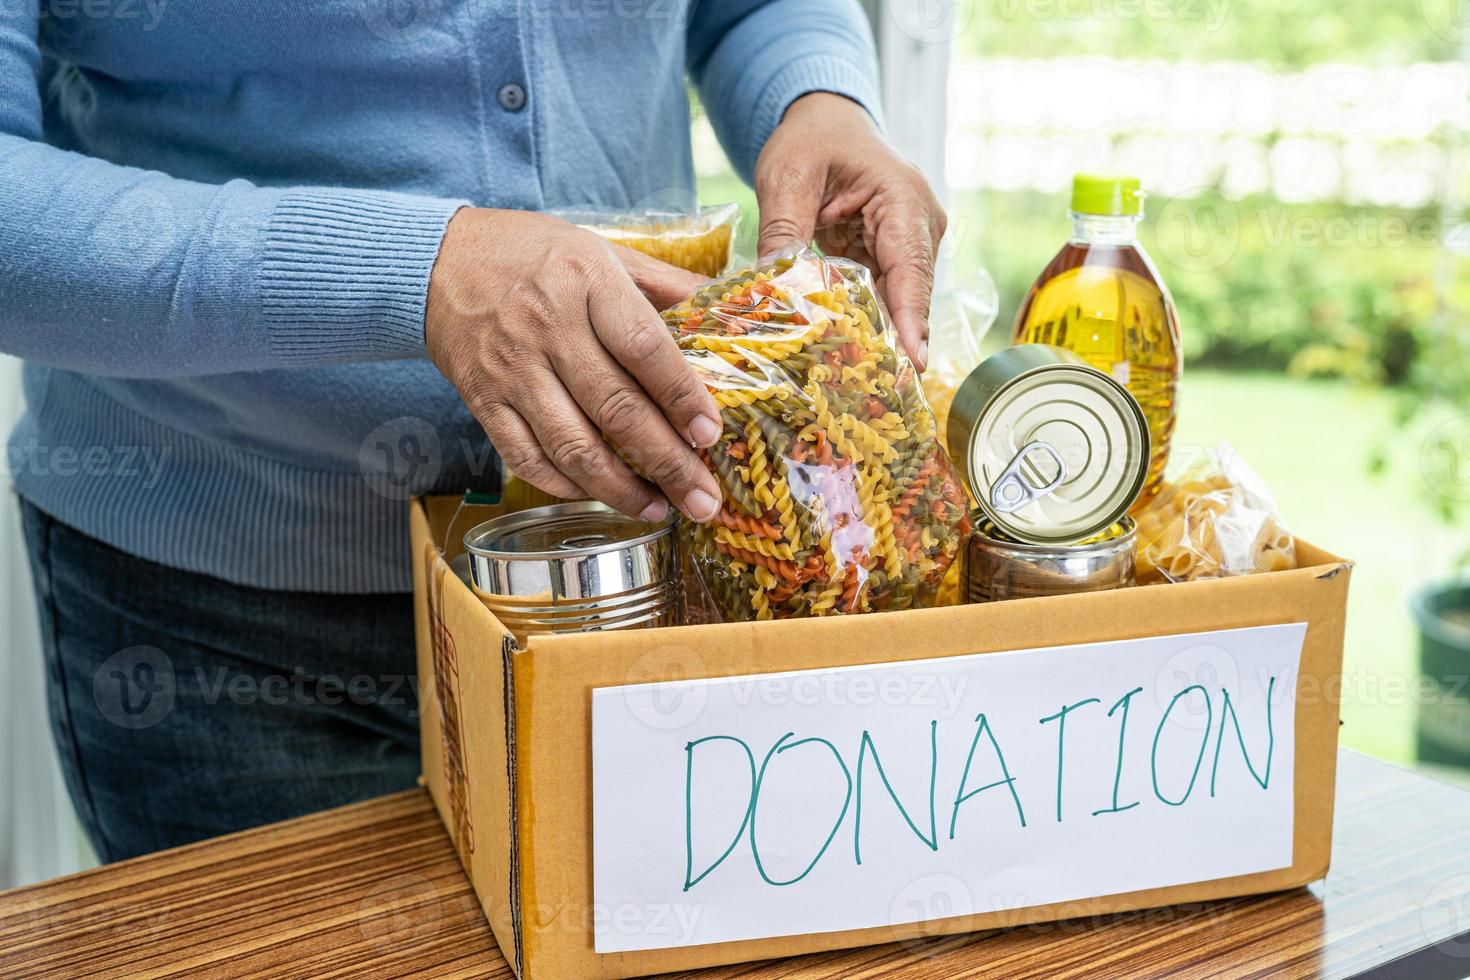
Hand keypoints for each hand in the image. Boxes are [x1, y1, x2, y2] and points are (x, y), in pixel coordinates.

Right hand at [426, 207, 722, 522]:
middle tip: (703, 500)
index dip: (681, 396)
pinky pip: (525, 457)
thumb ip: (664, 284)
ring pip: (571, 445)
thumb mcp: (602, 250)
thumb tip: (731, 311)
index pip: (643, 347)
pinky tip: (597, 496)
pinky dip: (563, 485)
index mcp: (587, 281)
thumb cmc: (532, 254)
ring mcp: (512, 369)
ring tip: (659, 511)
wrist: (436, 260)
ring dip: (619, 488)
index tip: (710, 435)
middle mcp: (548, 328)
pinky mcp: (482, 399)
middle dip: (666, 462)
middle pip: (615, 408)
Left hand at [754, 92, 946, 370]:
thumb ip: (784, 230)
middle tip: (877, 392)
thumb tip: (773, 285)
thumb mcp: (786, 177)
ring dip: (878, 336)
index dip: (910, 318)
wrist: (824, 120)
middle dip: (894, 340)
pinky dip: (865, 322)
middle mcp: (920, 224)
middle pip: (910, 294)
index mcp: (903, 198)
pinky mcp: (893, 257)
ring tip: (859, 383)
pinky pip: (883, 297)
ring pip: (898, 302)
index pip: (910, 268)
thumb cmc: (810, 139)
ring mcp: (911, 243)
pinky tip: (846, 355)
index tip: (912, 361)